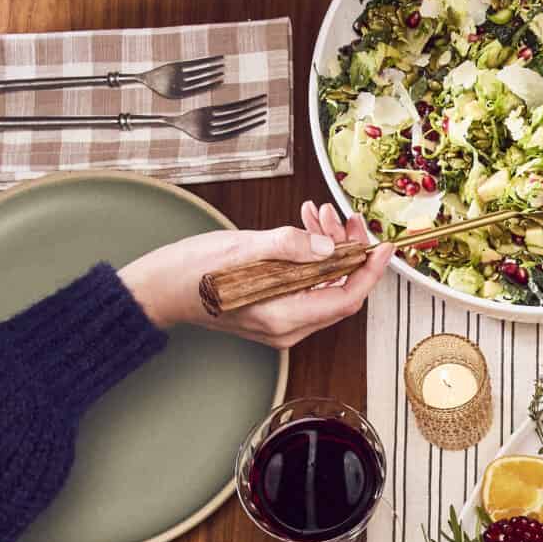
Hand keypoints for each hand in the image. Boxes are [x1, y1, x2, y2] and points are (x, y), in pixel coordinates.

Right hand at [119, 202, 390, 347]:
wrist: (158, 288)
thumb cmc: (191, 272)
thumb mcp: (244, 248)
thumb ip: (290, 246)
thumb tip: (328, 245)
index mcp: (284, 317)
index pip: (345, 299)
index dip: (369, 272)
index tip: (383, 246)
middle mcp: (287, 327)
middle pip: (338, 291)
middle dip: (348, 251)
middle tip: (345, 217)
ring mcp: (279, 321)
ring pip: (322, 285)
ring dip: (328, 248)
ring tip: (318, 214)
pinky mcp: (272, 310)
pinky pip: (304, 285)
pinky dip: (309, 256)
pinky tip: (304, 227)